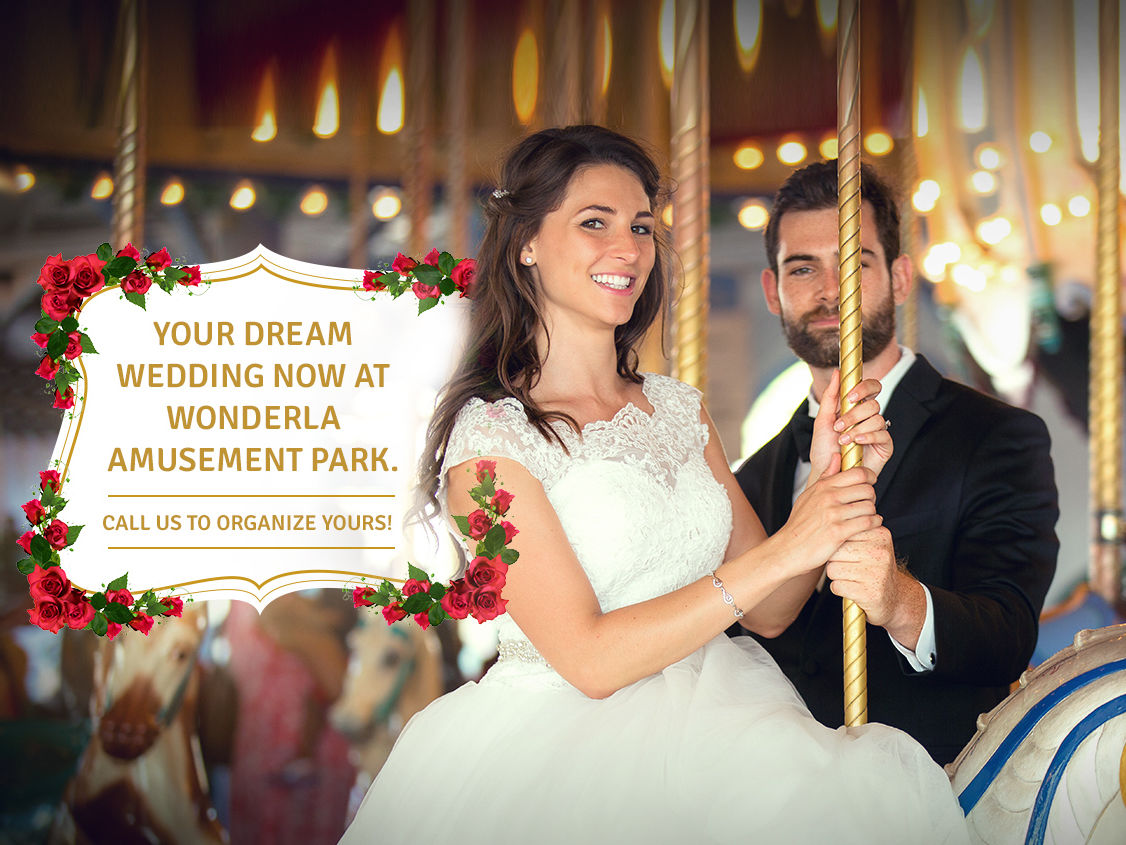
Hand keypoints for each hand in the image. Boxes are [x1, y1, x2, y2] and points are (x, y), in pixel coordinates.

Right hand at [778, 454, 881, 574]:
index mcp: (823, 486)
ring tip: (867, 515)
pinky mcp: (838, 532)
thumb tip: (836, 456)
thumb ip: (825, 476)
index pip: (858, 472)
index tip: (870, 483)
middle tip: (868, 503)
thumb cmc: (799, 524)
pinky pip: (867, 523)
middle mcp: (828, 497)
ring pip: (869, 506)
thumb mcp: (808, 495)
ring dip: (873, 512)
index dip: (870, 476)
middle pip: (867, 489)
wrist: (788, 549)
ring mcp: (833, 514)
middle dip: (872, 496)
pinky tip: (871, 524)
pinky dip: (874, 523)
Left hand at [809, 371, 892, 477]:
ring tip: (843, 439)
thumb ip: (831, 397)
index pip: (871, 388)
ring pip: (878, 418)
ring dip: (857, 428)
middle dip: (854, 414)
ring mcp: (878, 432)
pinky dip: (868, 436)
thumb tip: (836, 372)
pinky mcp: (884, 447)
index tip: (850, 396)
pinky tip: (857, 442)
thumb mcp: (823, 420)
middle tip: (839, 425)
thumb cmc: (824, 449)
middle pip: (873, 404)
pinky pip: (883, 435)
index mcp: (857, 408)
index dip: (865, 388)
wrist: (827, 473)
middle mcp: (870, 418)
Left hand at [824, 526, 924, 648]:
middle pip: (834, 553)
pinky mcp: (870, 593)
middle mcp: (880, 552)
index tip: (851, 553)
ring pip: (832, 570)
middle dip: (835, 561)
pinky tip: (853, 588)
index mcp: (880, 534)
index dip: (839, 546)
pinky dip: (839, 589)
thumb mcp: (870, 543)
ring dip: (837, 576)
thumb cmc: (874, 567)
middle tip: (850, 567)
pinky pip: (836, 586)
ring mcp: (877, 573)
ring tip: (852, 577)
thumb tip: (826, 524)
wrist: (894, 596)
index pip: (841, 534)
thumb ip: (853, 530)